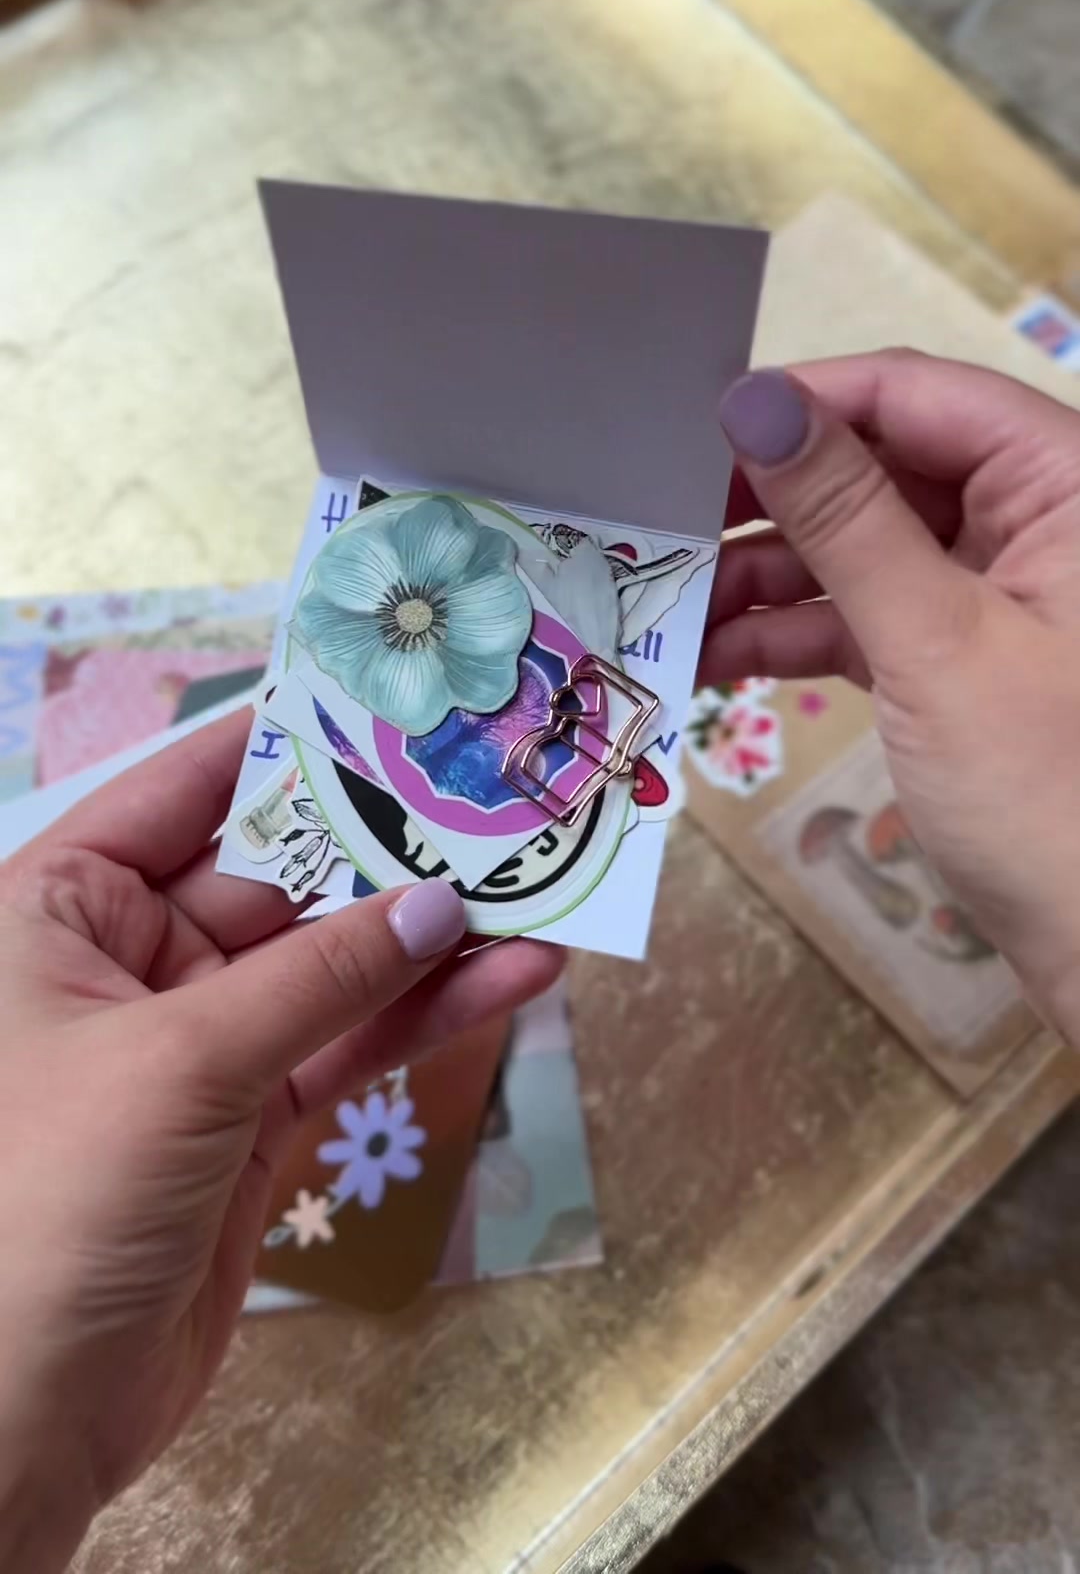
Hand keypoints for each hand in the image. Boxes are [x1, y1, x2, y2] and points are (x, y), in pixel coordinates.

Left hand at [0, 710, 560, 1571]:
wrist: (19, 1420)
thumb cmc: (46, 1202)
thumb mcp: (182, 1062)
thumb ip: (320, 977)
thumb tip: (441, 902)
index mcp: (62, 906)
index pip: (185, 788)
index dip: (288, 743)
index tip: (393, 703)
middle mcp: (126, 957)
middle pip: (278, 873)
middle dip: (388, 847)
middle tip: (503, 799)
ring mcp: (196, 1040)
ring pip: (331, 964)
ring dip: (432, 937)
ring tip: (543, 888)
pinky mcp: (250, 1119)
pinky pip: (350, 1044)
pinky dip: (427, 1018)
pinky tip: (514, 981)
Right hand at [706, 351, 1079, 1041]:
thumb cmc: (1050, 795)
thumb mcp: (935, 642)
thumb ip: (845, 513)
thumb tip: (755, 401)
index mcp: (1066, 482)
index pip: (919, 394)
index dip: (806, 401)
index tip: (690, 425)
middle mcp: (1039, 520)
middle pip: (883, 465)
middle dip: (771, 497)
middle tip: (658, 522)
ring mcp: (1000, 592)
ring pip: (865, 544)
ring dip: (769, 573)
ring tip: (670, 605)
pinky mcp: (966, 658)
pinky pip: (869, 614)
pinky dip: (798, 632)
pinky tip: (714, 655)